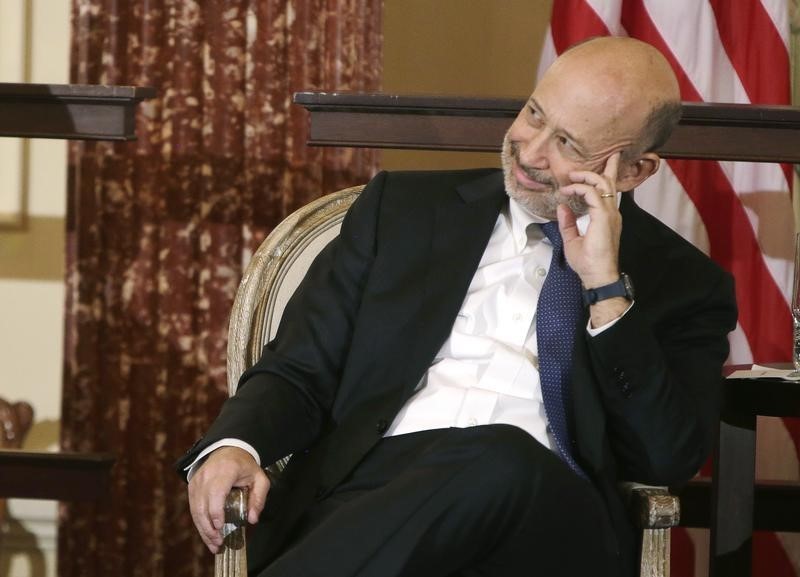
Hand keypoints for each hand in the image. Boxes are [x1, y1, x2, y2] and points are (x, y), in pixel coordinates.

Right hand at [188, 446, 269, 553]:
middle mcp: (208, 474)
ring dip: (203, 529)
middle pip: (203, 504)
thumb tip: (252, 519)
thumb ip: (259, 498)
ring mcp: (197, 480)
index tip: (220, 526)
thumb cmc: (245, 466)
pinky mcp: (192, 486)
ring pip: (195, 509)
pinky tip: (207, 535)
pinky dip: (199, 523)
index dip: (216, 511)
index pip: (216, 492)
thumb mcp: (259, 478)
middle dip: (209, 527)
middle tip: (218, 543)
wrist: (229, 450)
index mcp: (226, 470)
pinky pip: (193, 507)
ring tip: (213, 544)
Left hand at [558, 153, 628, 325]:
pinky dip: (580, 189)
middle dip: (603, 168)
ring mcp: (609, 214)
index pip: (606, 193)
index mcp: (606, 218)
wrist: (598, 276)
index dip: (596, 180)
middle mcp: (611, 213)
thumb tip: (563, 207)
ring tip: (572, 176)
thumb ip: (568, 223)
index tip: (574, 182)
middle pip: (609, 183)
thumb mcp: (573, 240)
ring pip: (602, 184)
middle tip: (585, 164)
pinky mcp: (604, 218)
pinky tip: (569, 191)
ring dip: (586, 176)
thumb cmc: (588, 263)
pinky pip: (593, 194)